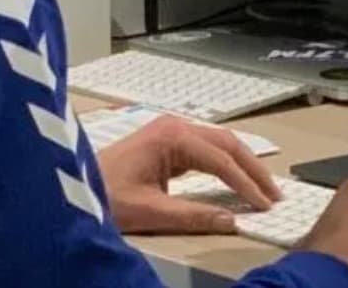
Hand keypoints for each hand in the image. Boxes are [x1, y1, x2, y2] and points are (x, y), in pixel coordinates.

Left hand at [95, 114, 279, 235]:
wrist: (71, 183)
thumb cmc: (105, 194)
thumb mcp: (149, 211)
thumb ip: (192, 216)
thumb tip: (232, 221)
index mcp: (172, 136)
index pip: (221, 160)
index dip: (246, 184)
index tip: (265, 206)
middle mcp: (176, 126)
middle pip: (228, 143)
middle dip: (254, 169)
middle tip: (275, 195)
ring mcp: (172, 130)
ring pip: (220, 143)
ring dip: (243, 165)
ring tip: (264, 189)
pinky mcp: (168, 141)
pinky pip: (207, 149)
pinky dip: (226, 164)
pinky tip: (237, 180)